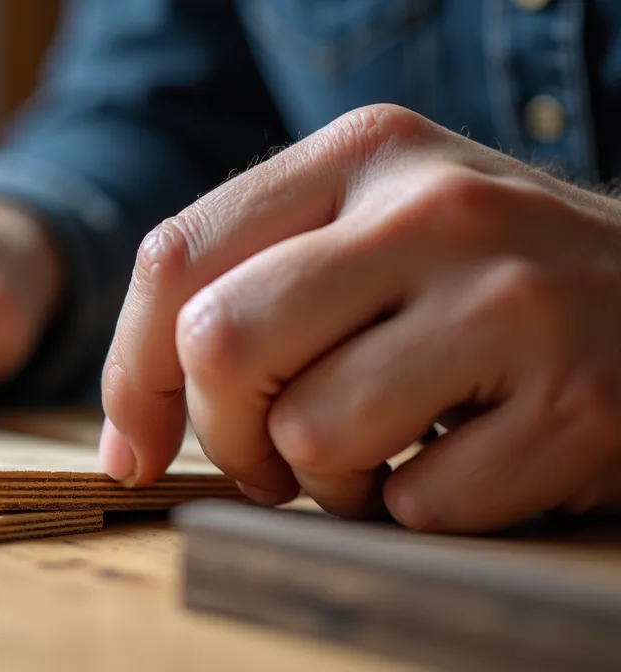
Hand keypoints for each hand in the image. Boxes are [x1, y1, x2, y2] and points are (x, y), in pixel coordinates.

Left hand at [100, 104, 620, 531]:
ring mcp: (513, 304)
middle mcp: (436, 210)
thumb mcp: (375, 227)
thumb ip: (251, 285)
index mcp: (366, 151)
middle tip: (264, 456)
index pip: (178, 257)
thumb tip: (127, 431)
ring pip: (310, 434)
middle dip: (222, 431)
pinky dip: (416, 509)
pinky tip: (461, 462)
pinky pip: (416, 505)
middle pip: (224, 343)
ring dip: (324, 480)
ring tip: (380, 452)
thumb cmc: (483, 279)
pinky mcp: (574, 406)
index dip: (132, 370)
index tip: (134, 443)